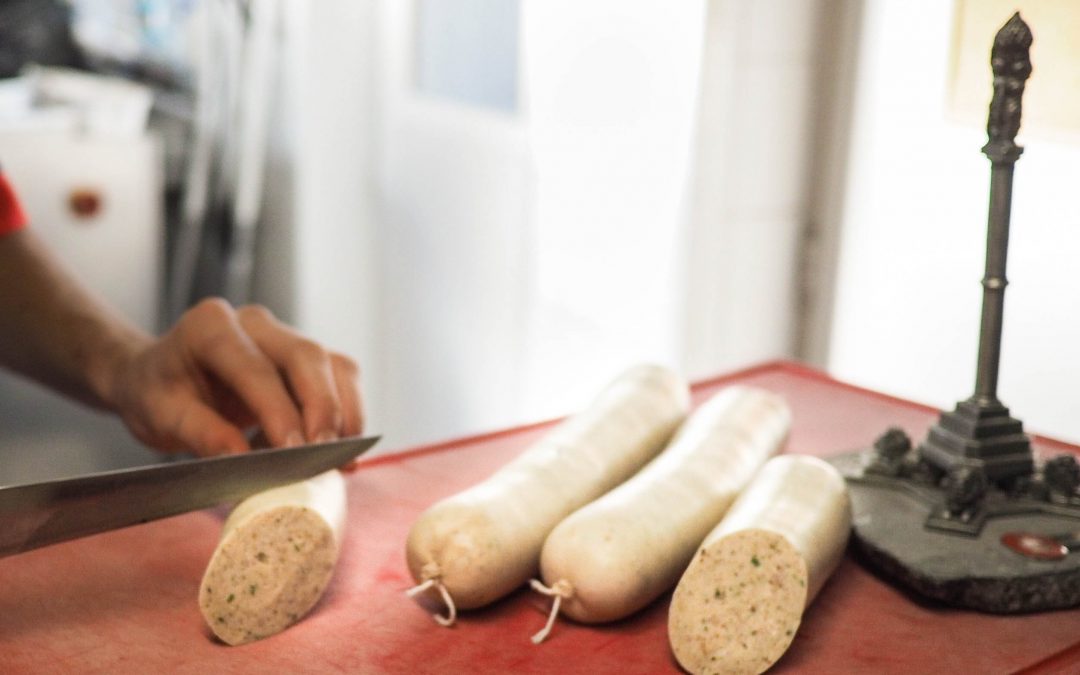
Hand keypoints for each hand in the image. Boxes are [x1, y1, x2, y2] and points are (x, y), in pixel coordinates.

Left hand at [106, 298, 362, 455]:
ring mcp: (285, 336)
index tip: (294, 451)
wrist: (160, 379)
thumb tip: (241, 459)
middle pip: (307, 356)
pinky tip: (337, 449)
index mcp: (210, 326)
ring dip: (345, 412)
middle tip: (327, 454)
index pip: (256, 367)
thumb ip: (201, 434)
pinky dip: (347, 413)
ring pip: (334, 365)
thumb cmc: (158, 394)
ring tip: (341, 459)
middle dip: (324, 408)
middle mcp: (254, 323)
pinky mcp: (306, 358)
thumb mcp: (161, 416)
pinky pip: (340, 378)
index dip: (279, 410)